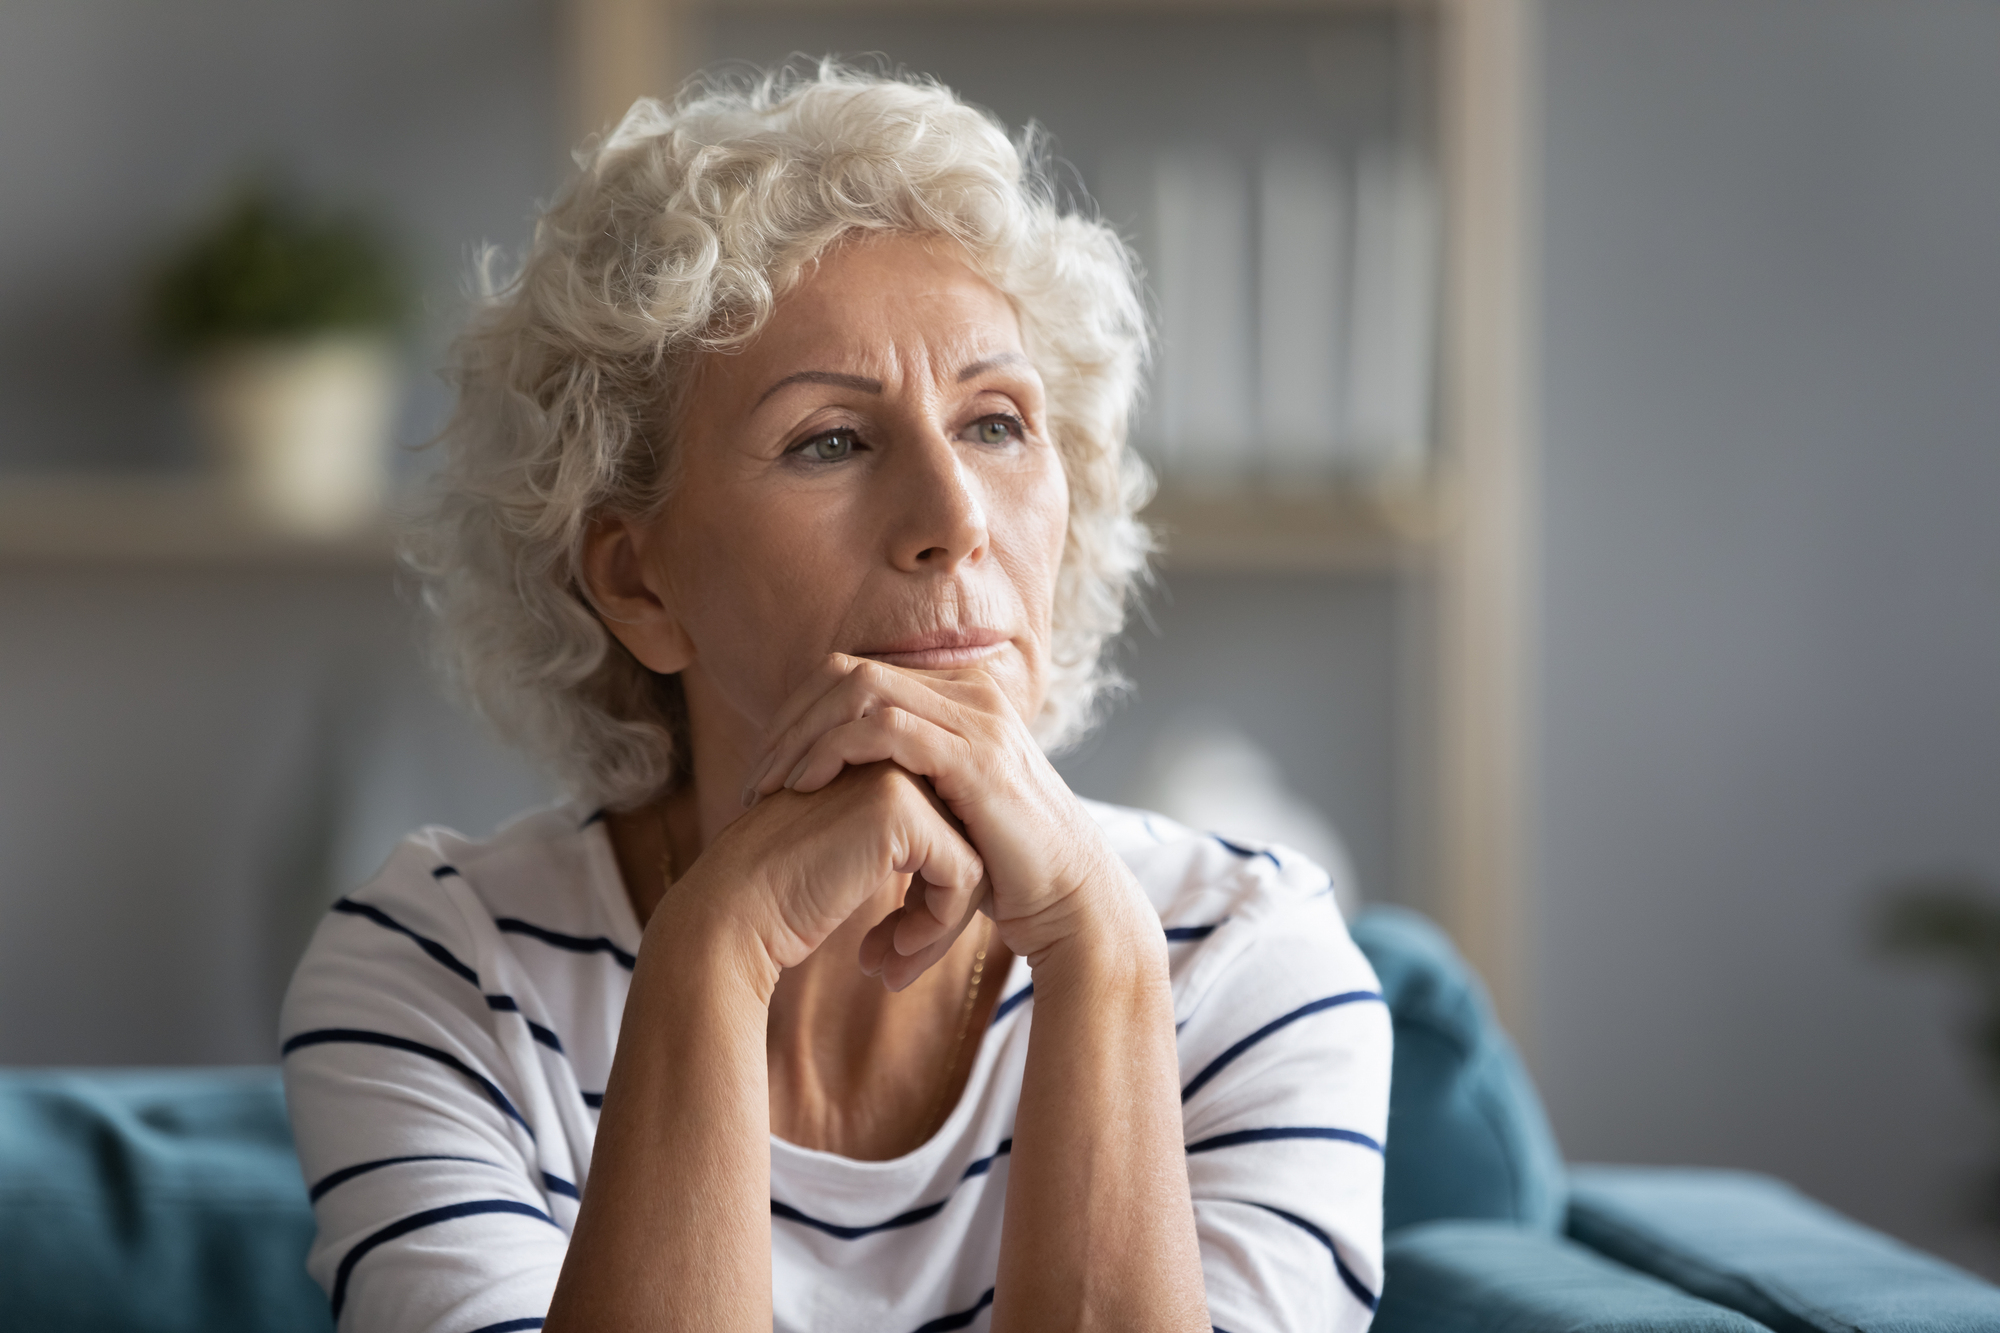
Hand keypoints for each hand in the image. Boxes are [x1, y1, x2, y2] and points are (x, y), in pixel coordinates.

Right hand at [672, 761, 985, 994]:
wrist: (730, 914)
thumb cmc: (782, 899)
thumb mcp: (852, 860)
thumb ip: (903, 848)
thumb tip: (974, 874)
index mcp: (879, 760)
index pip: (947, 826)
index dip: (934, 892)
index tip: (900, 943)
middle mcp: (891, 756)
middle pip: (966, 839)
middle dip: (944, 910)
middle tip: (899, 959)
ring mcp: (895, 775)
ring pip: (973, 856)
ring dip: (944, 924)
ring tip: (897, 962)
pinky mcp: (900, 810)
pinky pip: (964, 874)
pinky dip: (939, 923)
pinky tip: (893, 953)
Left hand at [744, 654, 1148, 972]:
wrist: (1071, 901)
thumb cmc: (1007, 871)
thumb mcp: (941, 817)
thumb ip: (895, 795)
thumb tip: (830, 805)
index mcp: (958, 696)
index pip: (854, 674)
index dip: (798, 715)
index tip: (767, 771)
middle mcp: (969, 692)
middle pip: (848, 671)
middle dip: (790, 721)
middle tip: (758, 779)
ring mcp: (976, 718)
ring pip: (860, 690)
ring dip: (803, 735)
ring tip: (775, 786)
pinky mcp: (976, 755)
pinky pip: (886, 727)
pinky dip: (834, 750)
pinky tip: (807, 788)